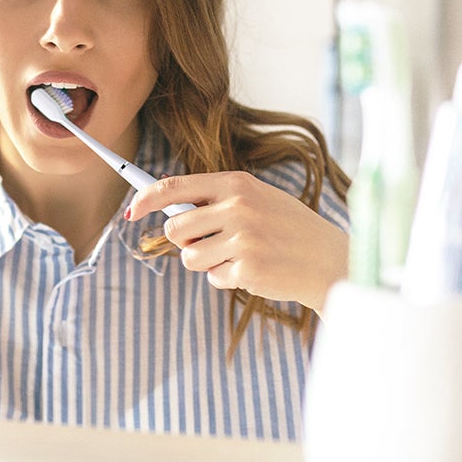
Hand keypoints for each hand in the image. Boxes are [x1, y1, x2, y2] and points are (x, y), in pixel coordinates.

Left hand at [127, 172, 348, 313]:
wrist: (329, 259)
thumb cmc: (288, 228)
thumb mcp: (259, 197)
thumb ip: (219, 198)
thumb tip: (168, 204)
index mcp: (238, 183)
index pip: (176, 186)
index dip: (146, 198)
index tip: (132, 209)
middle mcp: (238, 207)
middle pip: (175, 228)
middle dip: (183, 240)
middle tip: (207, 242)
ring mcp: (243, 239)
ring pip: (189, 258)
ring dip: (204, 263)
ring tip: (235, 256)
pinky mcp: (247, 270)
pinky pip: (213, 278)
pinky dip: (226, 279)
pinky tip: (252, 270)